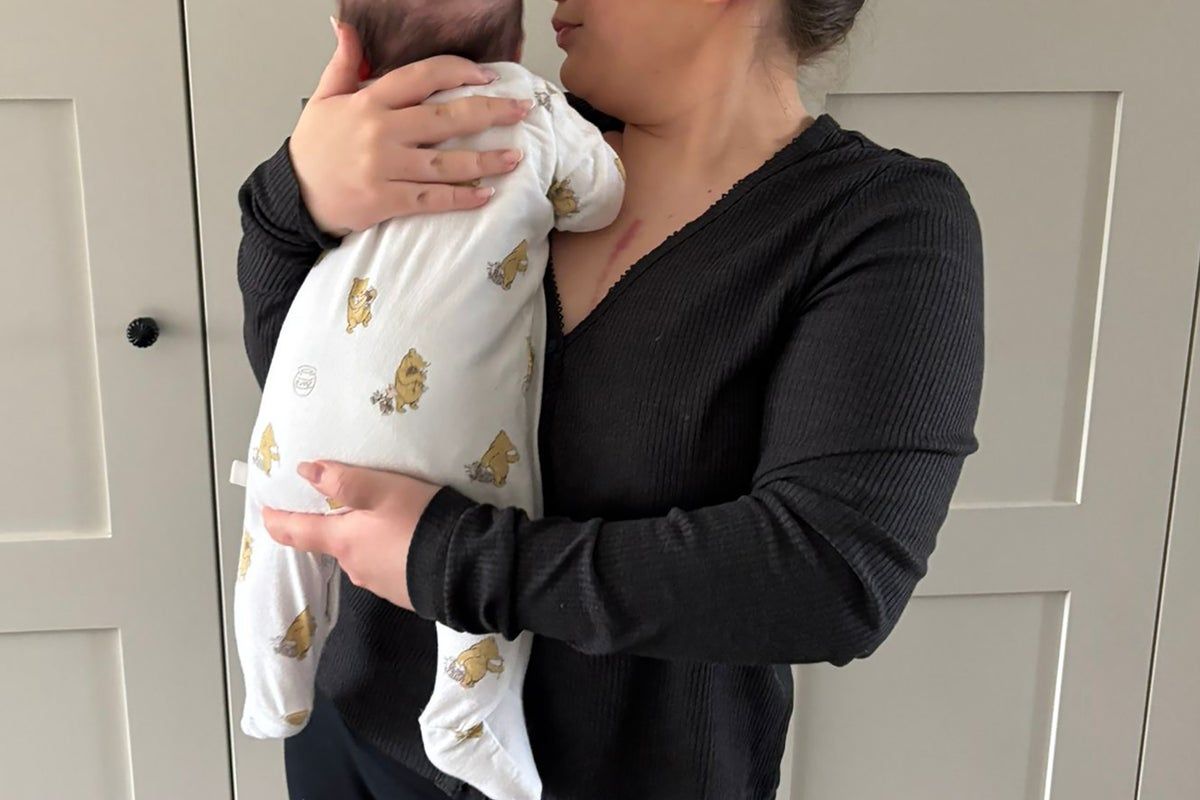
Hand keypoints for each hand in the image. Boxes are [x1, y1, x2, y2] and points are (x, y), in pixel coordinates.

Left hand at [261, 460, 442, 610]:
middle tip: (350, 508)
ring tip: (392, 523)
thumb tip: (305, 472)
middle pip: (335, 544)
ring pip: (362, 557)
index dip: (279, 521)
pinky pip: (387, 569)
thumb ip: (343, 481)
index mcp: (344, 541)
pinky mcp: (404, 593)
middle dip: (337, 527)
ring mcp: (378, 584)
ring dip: (368, 541)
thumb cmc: (420, 522)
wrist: (465, 568)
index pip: (299, 532)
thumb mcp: (384, 489)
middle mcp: (354, 566)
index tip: (265, 514)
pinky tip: (410, 545)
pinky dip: (391, 555)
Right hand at [290, 18, 534, 235]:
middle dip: (489, 112)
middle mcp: (380, 132)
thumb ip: (344, 63)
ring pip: (445, 163)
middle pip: (445, 118)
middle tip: (520, 110)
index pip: (421, 77)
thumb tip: (345, 25)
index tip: (487, 76)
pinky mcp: (386, 201)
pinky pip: (432, 199)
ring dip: (486, 160)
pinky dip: (461, 198)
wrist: (293, 196)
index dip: (458, 72)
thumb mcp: (325, 97)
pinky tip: (486, 194)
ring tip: (515, 157)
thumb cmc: (314, 148)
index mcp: (369, 102)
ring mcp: (384, 168)